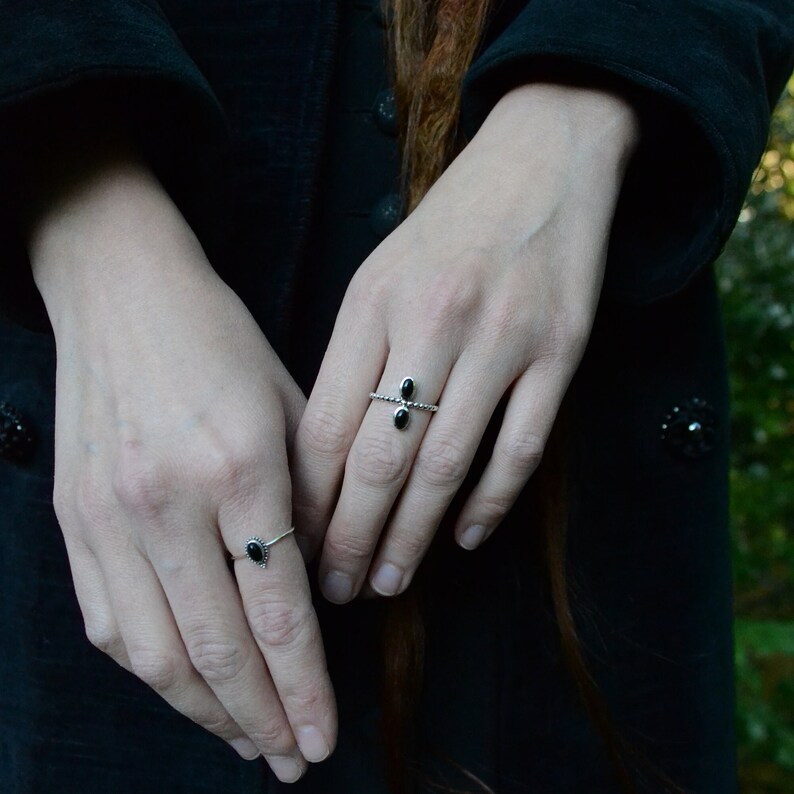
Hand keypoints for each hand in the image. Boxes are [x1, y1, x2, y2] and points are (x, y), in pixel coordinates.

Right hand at [28, 155, 335, 780]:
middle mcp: (167, 504)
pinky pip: (108, 623)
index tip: (323, 736)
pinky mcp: (72, 520)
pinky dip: (149, 671)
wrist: (123, 293)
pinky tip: (183, 689)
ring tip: (244, 740)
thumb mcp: (290, 409)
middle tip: (290, 760)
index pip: (278, 611)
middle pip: (216, 648)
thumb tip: (324, 588)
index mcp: (238, 469)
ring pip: (154, 653)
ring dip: (203, 710)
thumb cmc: (221, 343)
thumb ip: (309, 502)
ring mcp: (109, 517)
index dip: (304, 687)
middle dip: (259, 718)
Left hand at [292, 83, 638, 601]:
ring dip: (414, 536)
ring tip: (390, 582)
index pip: (326, 426)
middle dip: (351, 538)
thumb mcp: (378, 277)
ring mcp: (501, 338)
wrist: (540, 164)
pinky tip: (466, 539)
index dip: (308, 501)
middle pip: (380, 458)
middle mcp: (433, 323)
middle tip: (337, 590)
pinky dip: (491, 503)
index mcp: (373, 304)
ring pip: (446, 465)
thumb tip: (325, 457)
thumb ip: (351, 357)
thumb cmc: (446, 231)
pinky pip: (521, 447)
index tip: (296, 549)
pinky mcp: (559, 352)